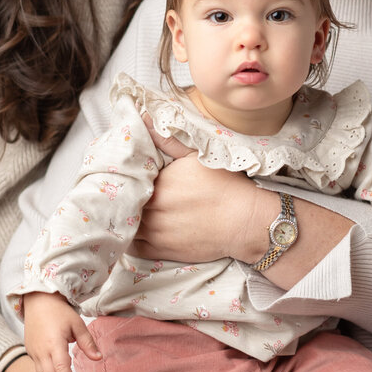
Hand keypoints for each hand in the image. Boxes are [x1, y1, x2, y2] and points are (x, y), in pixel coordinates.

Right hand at [22, 290, 99, 371]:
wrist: (37, 301)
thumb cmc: (58, 311)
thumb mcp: (77, 324)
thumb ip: (87, 343)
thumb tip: (98, 358)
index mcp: (53, 342)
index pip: (60, 367)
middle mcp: (41, 350)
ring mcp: (34, 352)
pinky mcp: (31, 352)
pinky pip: (39, 370)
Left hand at [129, 151, 264, 263]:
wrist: (244, 220)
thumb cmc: (225, 185)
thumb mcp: (197, 156)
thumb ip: (168, 140)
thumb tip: (145, 120)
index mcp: (159, 183)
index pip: (130, 181)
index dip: (129, 180)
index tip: (133, 179)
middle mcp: (154, 209)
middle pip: (127, 204)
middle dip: (128, 199)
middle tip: (131, 195)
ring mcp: (157, 232)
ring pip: (129, 226)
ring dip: (129, 219)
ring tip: (133, 213)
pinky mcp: (163, 251)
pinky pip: (135, 248)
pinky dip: (133, 240)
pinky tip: (139, 232)